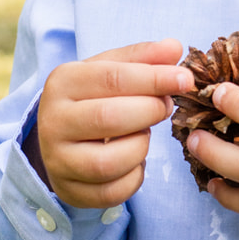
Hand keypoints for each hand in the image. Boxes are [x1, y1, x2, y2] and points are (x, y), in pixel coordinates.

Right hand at [30, 39, 190, 208]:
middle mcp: (53, 121)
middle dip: (150, 111)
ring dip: (140, 147)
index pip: (113, 77)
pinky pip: (112, 191)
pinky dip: (135, 177)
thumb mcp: (111, 69)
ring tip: (143, 134)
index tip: (185, 79)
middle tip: (166, 107)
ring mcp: (58, 160)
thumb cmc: (93, 97)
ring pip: (109, 161)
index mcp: (63, 82)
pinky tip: (135, 161)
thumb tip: (175, 47)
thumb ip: (143, 58)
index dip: (155, 78)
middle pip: (110, 118)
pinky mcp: (69, 190)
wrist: (59, 137)